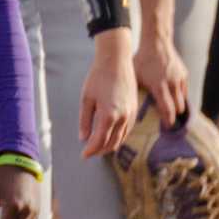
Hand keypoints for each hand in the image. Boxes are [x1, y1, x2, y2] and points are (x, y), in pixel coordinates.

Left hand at [79, 29, 139, 156]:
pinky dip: (119, 137)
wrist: (116, 62)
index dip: (91, 151)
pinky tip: (111, 135)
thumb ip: (85, 120)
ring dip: (110, 145)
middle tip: (90, 153)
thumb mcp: (86, 98)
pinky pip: (128, 130)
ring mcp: (131, 114)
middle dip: (100, 150)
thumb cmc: (98, 78)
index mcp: (108, 115)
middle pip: (112, 143)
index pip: (100, 141)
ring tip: (99, 147)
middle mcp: (123, 117)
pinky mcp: (135, 110)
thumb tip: (83, 138)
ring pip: (122, 138)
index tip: (83, 156)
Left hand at [133, 31, 188, 126]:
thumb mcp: (135, 77)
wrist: (156, 42)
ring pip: (183, 99)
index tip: (166, 128)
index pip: (168, 110)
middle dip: (174, 115)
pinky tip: (171, 93)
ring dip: (177, 104)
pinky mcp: (184, 74)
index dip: (168, 121)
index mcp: (160, 87)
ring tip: (170, 108)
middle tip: (167, 120)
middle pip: (179, 108)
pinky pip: (184, 89)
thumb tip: (127, 106)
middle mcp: (172, 85)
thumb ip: (135, 92)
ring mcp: (180, 79)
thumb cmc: (141, 60)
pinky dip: (179, 94)